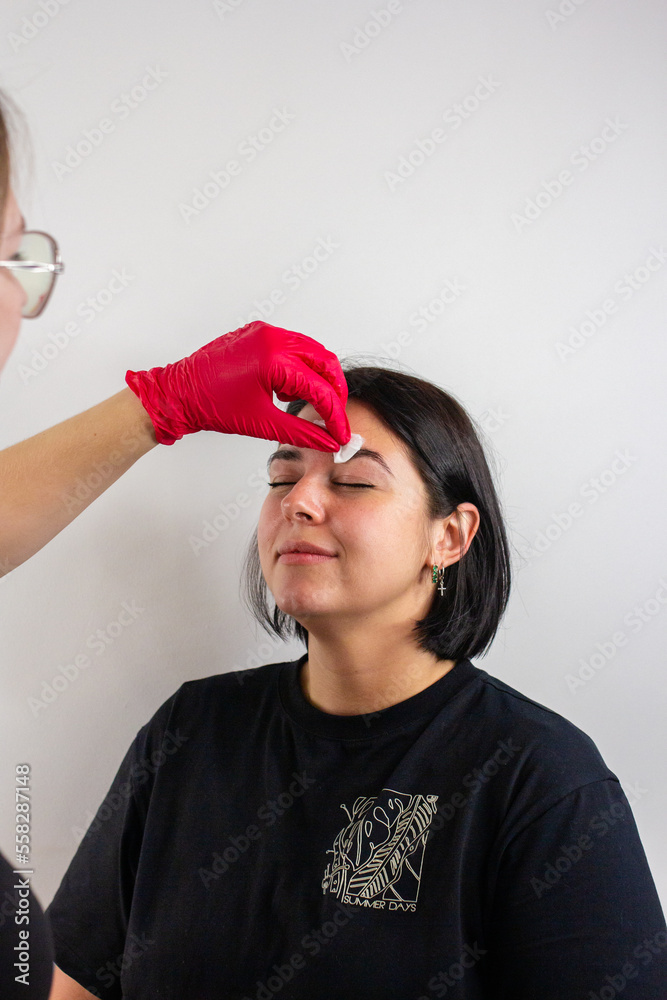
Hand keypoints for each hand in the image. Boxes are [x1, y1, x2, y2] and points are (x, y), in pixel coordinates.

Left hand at [125, 321, 350, 449]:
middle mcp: (273, 338)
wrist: (179, 394)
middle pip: (325, 362)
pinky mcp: (258, 333)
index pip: (320, 389)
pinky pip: (293, 346)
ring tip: (313, 405)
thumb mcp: (263, 424)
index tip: (342, 434)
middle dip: (334, 392)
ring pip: (312, 351)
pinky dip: (300, 367)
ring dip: (319, 378)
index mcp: (274, 359)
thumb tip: (329, 442)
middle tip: (336, 418)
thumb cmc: (212, 407)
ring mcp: (265, 332)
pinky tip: (289, 389)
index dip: (335, 415)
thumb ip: (302, 433)